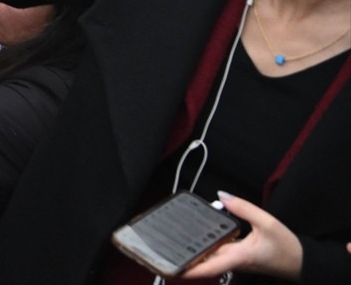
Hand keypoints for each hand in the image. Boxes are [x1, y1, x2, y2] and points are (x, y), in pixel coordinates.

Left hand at [182, 193, 301, 280]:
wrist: (301, 261)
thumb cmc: (287, 246)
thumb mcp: (267, 222)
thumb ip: (243, 208)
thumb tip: (221, 196)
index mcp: (239, 256)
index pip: (210, 266)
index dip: (190, 269)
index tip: (173, 267)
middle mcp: (234, 261)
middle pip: (204, 262)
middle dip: (185, 259)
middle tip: (163, 250)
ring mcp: (235, 261)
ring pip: (210, 258)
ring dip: (193, 254)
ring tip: (173, 243)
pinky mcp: (238, 258)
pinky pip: (218, 254)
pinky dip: (205, 248)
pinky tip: (196, 238)